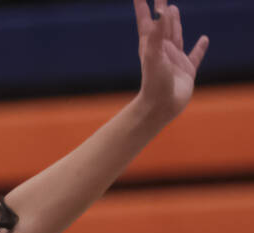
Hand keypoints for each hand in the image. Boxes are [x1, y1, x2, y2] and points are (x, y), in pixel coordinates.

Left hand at [134, 0, 208, 122]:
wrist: (160, 109)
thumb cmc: (154, 84)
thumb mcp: (154, 56)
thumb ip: (157, 34)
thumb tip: (162, 10)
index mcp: (151, 46)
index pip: (146, 22)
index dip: (143, 8)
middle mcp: (162, 51)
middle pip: (162, 26)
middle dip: (161, 11)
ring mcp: (174, 61)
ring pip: (175, 36)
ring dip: (174, 24)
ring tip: (174, 10)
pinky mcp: (186, 71)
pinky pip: (194, 56)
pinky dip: (199, 48)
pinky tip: (204, 40)